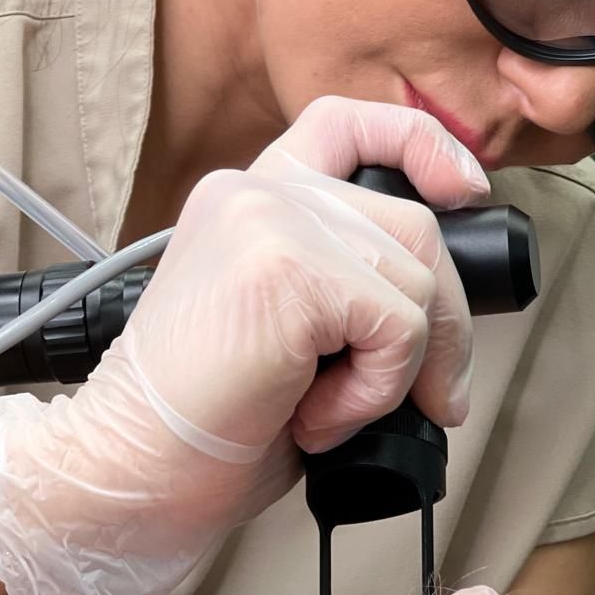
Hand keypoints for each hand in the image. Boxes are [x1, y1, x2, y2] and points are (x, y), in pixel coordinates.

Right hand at [0, 96, 486, 594]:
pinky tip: (312, 419)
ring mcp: (269, 220)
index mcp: (248, 197)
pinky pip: (399, 325)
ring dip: (397, 371)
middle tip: (432, 399)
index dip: (420, 143)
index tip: (463, 190)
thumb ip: (342, 284)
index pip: (346, 124)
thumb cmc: (204, 424)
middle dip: (445, 323)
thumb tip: (445, 318)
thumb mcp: (285, 330)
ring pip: (418, 279)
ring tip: (324, 413)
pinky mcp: (288, 267)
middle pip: (415, 224)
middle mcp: (256, 190)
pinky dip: (377, 391)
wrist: (131, 470)